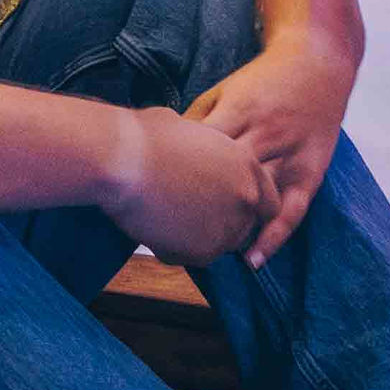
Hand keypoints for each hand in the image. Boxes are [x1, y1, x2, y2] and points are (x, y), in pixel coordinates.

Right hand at [102, 105, 277, 265]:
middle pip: (246, 227)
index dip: (243, 205)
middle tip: (188, 215)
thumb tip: (195, 154)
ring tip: (163, 219)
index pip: (267, 200)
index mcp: (247, 166)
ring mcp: (227, 227)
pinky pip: (192, 258)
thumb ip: (208, 153)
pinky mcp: (203, 251)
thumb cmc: (146, 137)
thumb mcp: (190, 132)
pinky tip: (152, 229)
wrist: (123, 161)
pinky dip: (174, 250)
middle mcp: (246, 198)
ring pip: (219, 245)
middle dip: (221, 225)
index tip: (222, 205)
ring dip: (197, 239)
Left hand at [184, 47, 347, 263]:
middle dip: (200, 206)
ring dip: (233, 226)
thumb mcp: (224, 90)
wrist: (317, 62)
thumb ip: (199, 120)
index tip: (151, 201)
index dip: (177, 179)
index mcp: (238, 112)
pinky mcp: (310, 170)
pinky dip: (273, 236)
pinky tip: (254, 259)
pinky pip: (292, 209)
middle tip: (171, 234)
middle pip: (227, 178)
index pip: (202, 152)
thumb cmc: (262, 79)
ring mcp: (289, 155)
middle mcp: (265, 135)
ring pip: (257, 198)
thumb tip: (165, 151)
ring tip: (205, 252)